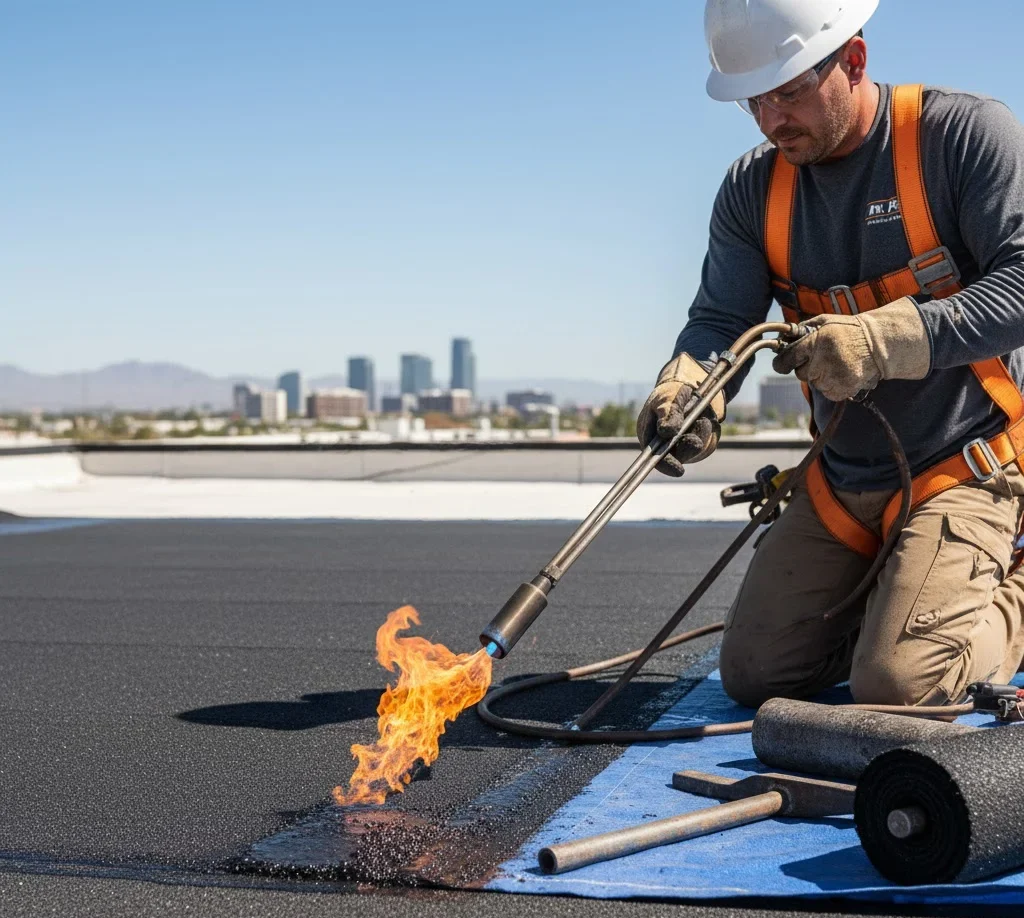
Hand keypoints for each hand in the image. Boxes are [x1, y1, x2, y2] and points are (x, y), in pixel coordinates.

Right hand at [636, 353, 725, 476]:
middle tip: (696, 442)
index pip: (655, 457)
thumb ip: (667, 415)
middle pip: (678, 455)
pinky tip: (705, 419)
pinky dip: (707, 430)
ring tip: (703, 420)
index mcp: (650, 436)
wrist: (689, 385)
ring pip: (694, 448)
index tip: (679, 471)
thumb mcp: (667, 400)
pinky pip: (706, 441)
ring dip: (700, 435)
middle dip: (687, 448)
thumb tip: (665, 433)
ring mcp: (683, 442)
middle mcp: (665, 443)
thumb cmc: (671, 393)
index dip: (666, 465)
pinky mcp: (699, 440)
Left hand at [772, 296, 930, 401]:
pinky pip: (826, 392)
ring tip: (836, 363)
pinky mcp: (842, 390)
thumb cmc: (848, 330)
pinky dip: (831, 385)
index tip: (781, 363)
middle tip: (822, 357)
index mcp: (816, 342)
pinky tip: (842, 373)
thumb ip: (802, 331)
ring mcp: (833, 377)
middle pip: (800, 373)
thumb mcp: (825, 322)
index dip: (782, 362)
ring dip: (820, 376)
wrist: (878, 343)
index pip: (787, 358)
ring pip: (814, 383)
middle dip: (807, 366)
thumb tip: (781, 340)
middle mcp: (823, 361)